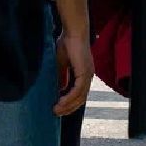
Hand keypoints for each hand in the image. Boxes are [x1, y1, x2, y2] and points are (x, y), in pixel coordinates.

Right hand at [52, 0, 93, 115]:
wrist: (72, 32)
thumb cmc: (67, 44)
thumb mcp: (62, 64)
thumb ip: (62, 77)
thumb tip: (59, 89)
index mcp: (84, 74)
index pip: (79, 94)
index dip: (70, 103)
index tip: (58, 108)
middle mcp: (88, 76)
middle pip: (81, 99)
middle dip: (68, 108)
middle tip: (56, 113)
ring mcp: (88, 75)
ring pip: (80, 97)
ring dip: (67, 105)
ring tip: (56, 110)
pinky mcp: (85, 72)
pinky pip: (78, 90)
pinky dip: (69, 98)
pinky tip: (60, 102)